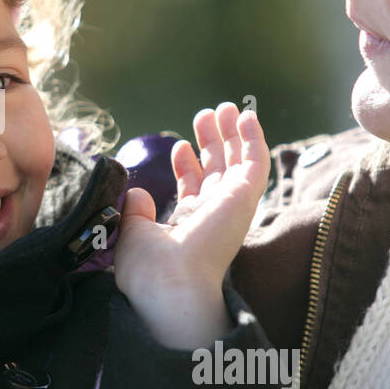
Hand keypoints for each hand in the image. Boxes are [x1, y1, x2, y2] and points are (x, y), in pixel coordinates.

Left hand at [113, 102, 269, 349]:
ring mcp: (232, 206)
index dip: (188, 165)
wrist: (169, 281)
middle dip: (213, 142)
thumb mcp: (132, 233)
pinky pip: (257, 162)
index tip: (180, 145)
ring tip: (224, 107)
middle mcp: (213, 215)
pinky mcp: (246, 196)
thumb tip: (137, 193)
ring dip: (234, 134)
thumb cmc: (147, 266)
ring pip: (240, 163)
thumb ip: (136, 211)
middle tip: (206, 114)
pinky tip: (246, 117)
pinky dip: (254, 138)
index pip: (195, 189)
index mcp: (189, 225)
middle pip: (219, 171)